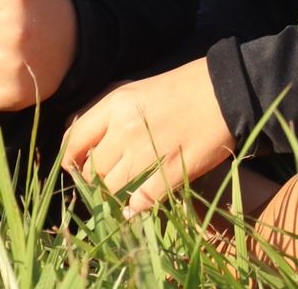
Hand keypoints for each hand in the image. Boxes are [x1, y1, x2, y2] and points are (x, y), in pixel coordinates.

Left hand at [61, 58, 233, 215]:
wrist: (226, 91)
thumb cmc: (183, 87)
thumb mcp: (137, 90)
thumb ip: (108, 113)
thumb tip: (86, 142)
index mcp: (115, 105)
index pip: (73, 141)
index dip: (71, 160)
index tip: (79, 167)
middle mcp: (125, 129)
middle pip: (91, 170)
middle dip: (95, 179)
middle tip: (108, 179)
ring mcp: (147, 153)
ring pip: (111, 189)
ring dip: (114, 195)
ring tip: (124, 192)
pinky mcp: (170, 172)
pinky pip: (140, 202)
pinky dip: (134, 209)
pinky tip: (135, 208)